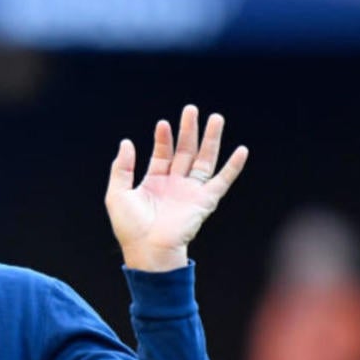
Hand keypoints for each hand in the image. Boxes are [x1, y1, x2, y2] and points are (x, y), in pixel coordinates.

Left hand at [105, 105, 248, 271]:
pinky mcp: (205, 201)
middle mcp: (174, 184)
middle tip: (191, 109)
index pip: (162, 154)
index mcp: (154, 182)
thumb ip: (121, 168)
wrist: (148, 250)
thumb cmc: (131, 227)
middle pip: (185, 151)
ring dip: (210, 139)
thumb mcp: (118, 193)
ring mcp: (191, 191)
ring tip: (216, 118)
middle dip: (188, 130)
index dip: (163, 138)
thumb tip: (127, 142)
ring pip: (204, 159)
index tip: (163, 124)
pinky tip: (242, 150)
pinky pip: (222, 181)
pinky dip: (233, 167)